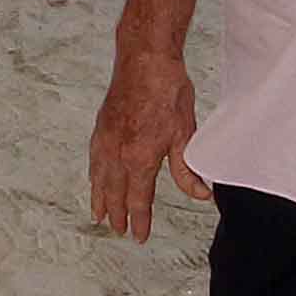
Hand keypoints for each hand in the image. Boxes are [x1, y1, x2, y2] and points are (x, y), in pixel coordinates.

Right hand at [88, 50, 208, 241]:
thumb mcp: (184, 134)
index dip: (140, 221)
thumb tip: (201, 195)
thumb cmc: (167, 92)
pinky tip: (94, 179)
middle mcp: (118, 154)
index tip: (139, 236)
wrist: (144, 60)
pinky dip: (93, 176)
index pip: (139, 200)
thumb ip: (187, 170)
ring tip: (99, 216)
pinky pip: (93, 160)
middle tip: (118, 230)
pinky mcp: (101, 128)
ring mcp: (105, 141)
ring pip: (99, 179)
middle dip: (118, 215)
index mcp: (140, 159)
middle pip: (115, 194)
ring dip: (100, 199)